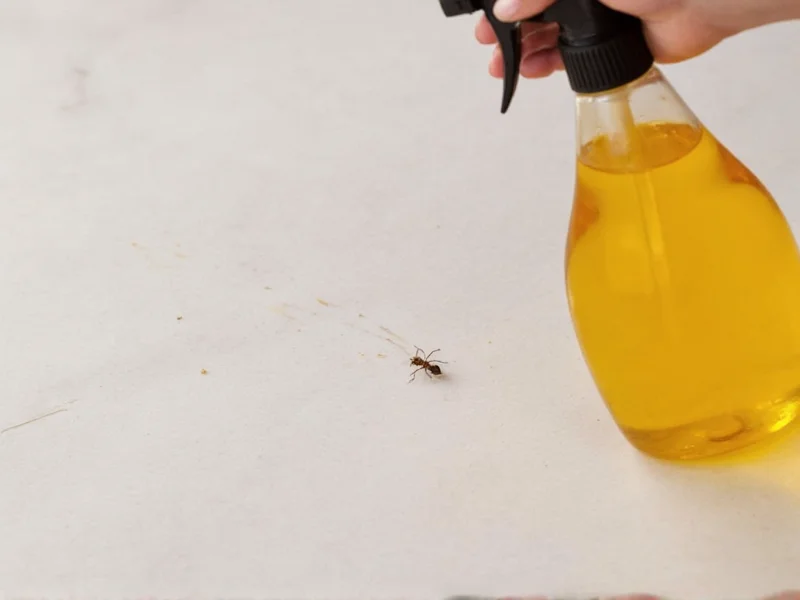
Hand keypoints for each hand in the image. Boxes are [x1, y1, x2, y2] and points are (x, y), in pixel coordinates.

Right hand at [475, 0, 799, 79]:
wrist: (708, 0)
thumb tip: (506, 9)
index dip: (507, 6)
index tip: (486, 19)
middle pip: (537, 13)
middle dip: (511, 31)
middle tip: (491, 47)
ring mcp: (600, 18)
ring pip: (551, 38)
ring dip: (526, 52)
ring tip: (506, 67)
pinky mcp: (614, 47)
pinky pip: (573, 61)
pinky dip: (550, 67)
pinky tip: (534, 71)